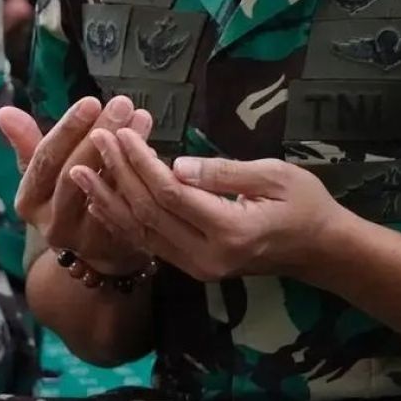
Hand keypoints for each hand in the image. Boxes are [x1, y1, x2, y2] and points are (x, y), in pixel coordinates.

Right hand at [0, 96, 153, 274]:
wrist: (96, 250)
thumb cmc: (67, 196)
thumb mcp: (45, 173)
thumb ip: (28, 142)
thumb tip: (4, 112)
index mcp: (29, 201)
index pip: (45, 159)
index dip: (68, 129)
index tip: (90, 101)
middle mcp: (50, 222)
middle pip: (74, 173)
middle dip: (99, 134)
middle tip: (122, 104)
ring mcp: (83, 236)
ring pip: (104, 188)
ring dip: (124, 150)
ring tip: (140, 118)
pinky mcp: (112, 242)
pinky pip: (126, 204)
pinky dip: (138, 174)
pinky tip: (151, 148)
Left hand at [69, 128, 344, 280]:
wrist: (321, 250)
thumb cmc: (305, 204)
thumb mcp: (276, 176)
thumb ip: (224, 173)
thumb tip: (176, 164)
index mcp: (230, 231)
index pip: (171, 194)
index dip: (142, 163)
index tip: (121, 132)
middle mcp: (207, 256)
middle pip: (149, 214)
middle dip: (119, 175)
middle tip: (96, 139)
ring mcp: (198, 267)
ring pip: (142, 233)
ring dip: (109, 200)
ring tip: (80, 171)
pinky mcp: (193, 268)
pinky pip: (149, 244)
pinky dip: (122, 221)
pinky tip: (102, 200)